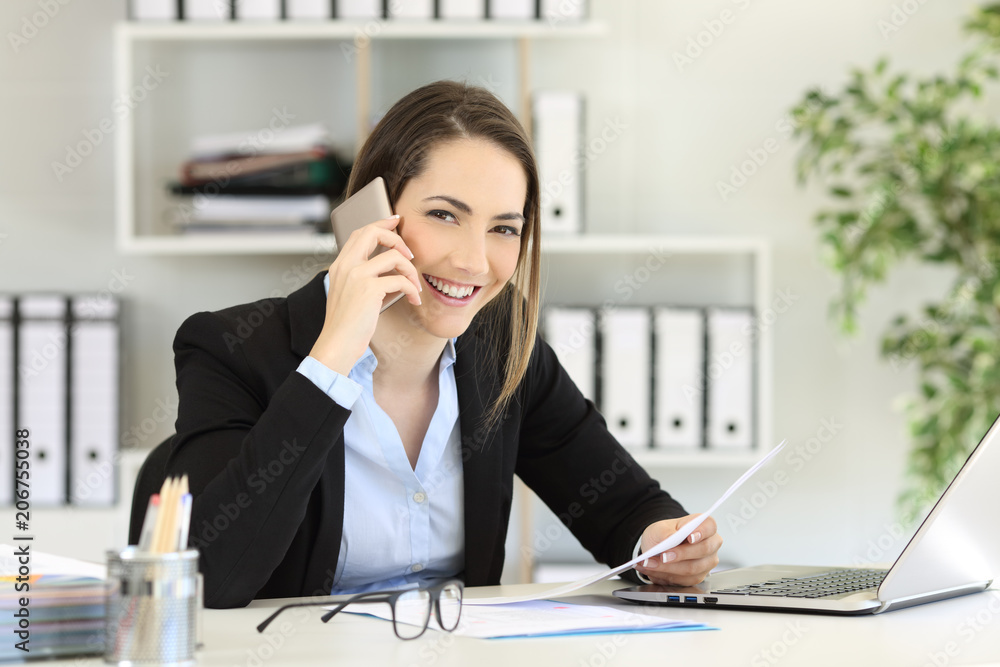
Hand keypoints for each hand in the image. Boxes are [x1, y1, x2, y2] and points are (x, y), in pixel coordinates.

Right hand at [309, 215, 422, 373]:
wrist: (336, 344)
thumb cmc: (346, 325)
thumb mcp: (349, 294)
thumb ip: (361, 277)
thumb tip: (389, 268)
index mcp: (340, 265)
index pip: (360, 233)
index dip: (380, 224)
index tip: (396, 221)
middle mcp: (346, 266)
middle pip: (373, 232)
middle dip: (397, 238)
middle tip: (409, 253)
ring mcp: (357, 276)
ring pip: (393, 256)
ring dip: (411, 270)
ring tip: (414, 285)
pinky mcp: (369, 289)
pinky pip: (400, 280)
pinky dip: (412, 289)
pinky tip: (413, 299)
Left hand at [634, 514, 721, 586]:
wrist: (657, 548)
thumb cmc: (664, 534)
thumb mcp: (660, 528)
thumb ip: (666, 532)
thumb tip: (670, 539)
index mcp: (705, 526)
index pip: (709, 526)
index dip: (702, 532)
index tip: (689, 537)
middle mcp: (710, 544)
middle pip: (703, 550)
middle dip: (681, 554)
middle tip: (663, 556)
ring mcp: (706, 562)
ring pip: (693, 568)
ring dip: (668, 568)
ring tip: (650, 564)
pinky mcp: (698, 577)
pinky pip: (684, 580)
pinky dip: (665, 576)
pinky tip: (652, 570)